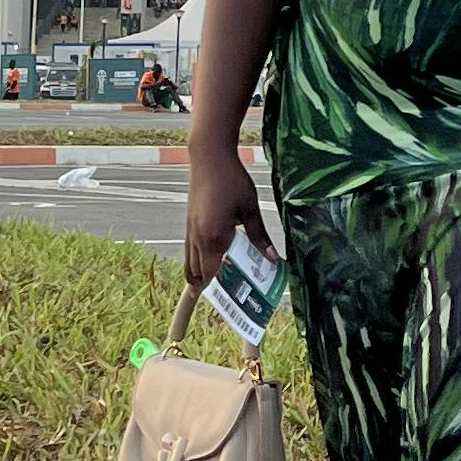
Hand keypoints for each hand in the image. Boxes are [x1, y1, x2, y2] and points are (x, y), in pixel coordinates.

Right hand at [184, 153, 264, 291]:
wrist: (209, 157)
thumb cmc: (232, 180)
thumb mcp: (250, 208)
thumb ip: (259, 236)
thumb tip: (272, 258)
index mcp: (214, 237)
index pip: (212, 273)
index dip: (217, 289)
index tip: (226, 303)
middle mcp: (198, 237)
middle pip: (198, 271)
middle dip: (208, 287)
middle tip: (222, 298)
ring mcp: (190, 229)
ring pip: (190, 261)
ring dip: (198, 275)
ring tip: (207, 288)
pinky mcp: (189, 221)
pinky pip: (188, 249)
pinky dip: (193, 261)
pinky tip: (202, 262)